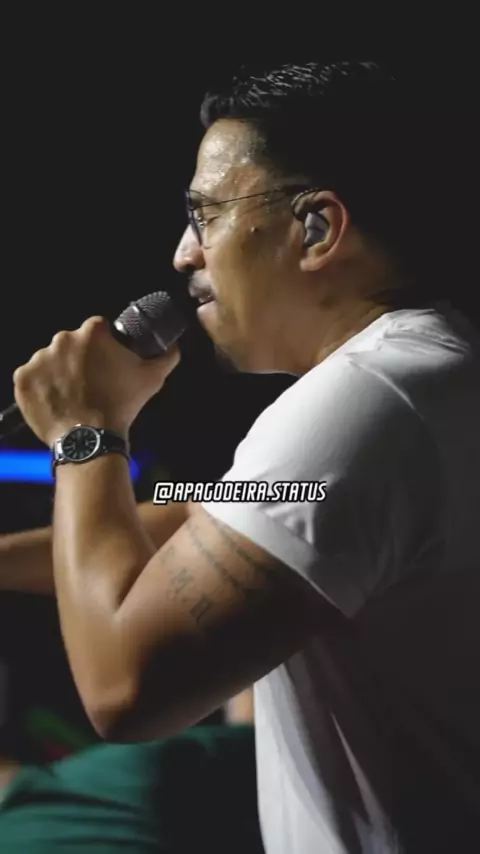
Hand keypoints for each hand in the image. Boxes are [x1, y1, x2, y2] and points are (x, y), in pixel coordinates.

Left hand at [13, 316, 180, 445]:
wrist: (91, 439)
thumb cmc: (121, 406)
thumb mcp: (152, 378)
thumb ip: (166, 356)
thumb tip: (173, 346)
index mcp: (92, 333)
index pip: (97, 330)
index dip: (103, 347)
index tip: (106, 364)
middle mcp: (62, 340)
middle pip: (71, 343)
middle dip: (79, 359)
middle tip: (91, 383)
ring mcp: (39, 359)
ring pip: (50, 360)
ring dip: (60, 373)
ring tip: (74, 395)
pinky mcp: (24, 379)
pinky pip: (32, 379)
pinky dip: (41, 388)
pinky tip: (57, 401)